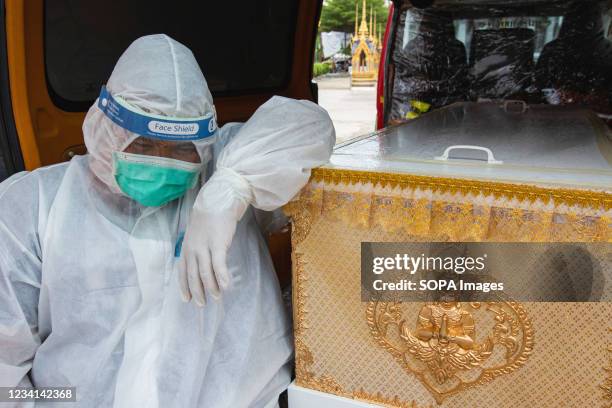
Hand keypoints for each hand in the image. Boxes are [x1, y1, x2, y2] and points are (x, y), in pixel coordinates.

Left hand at [177, 169, 250, 305]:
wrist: (218, 199)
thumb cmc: (210, 217)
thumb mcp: (197, 233)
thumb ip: (197, 247)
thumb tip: (201, 262)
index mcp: (187, 246)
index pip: (182, 270)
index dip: (183, 286)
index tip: (186, 299)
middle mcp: (193, 248)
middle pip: (192, 275)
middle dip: (196, 291)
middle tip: (201, 304)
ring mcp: (205, 246)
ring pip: (205, 272)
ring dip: (210, 287)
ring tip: (216, 297)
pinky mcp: (218, 242)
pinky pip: (218, 263)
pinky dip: (221, 276)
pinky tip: (226, 285)